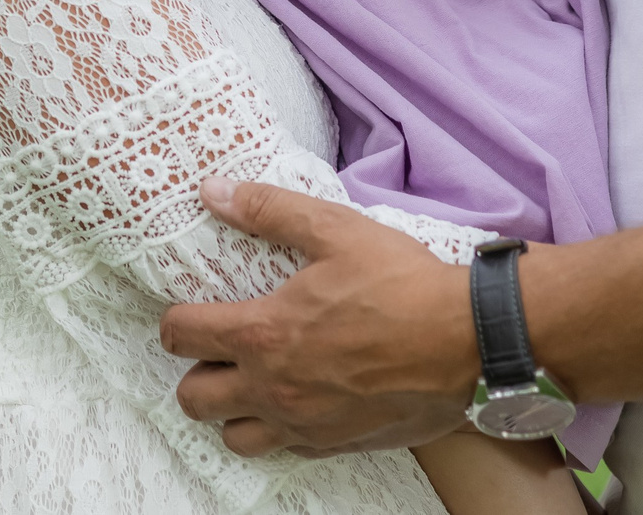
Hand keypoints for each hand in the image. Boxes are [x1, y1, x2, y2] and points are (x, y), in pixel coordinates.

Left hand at [160, 179, 475, 458]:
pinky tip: (296, 402)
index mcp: (264, 334)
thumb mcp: (335, 230)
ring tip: (249, 383)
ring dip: (230, 411)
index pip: (183, 335)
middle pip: (194, 399)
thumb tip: (216, 192)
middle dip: (195, 372)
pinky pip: (283, 450)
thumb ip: (270, 210)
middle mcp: (273, 388)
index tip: (188, 311)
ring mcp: (303, 423)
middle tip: (217, 350)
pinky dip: (277, 429)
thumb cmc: (402, 285)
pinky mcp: (335, 444)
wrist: (467, 342)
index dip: (175, 321)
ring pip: (233, 436)